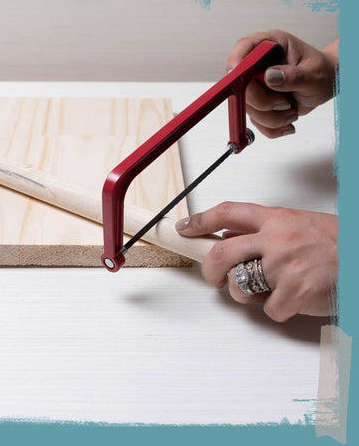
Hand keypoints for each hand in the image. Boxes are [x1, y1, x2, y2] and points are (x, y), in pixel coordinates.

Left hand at [176, 202, 337, 321]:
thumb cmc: (336, 244)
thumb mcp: (298, 224)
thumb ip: (263, 228)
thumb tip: (229, 234)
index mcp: (277, 219)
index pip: (228, 212)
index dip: (201, 220)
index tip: (185, 227)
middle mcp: (277, 240)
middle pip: (221, 253)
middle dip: (209, 270)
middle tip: (212, 277)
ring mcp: (285, 266)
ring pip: (239, 285)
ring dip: (245, 294)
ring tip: (265, 290)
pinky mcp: (295, 292)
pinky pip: (268, 309)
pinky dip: (276, 310)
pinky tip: (292, 300)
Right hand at [227, 30, 337, 137]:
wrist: (325, 86)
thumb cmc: (322, 73)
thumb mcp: (314, 73)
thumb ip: (294, 75)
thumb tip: (271, 76)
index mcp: (271, 46)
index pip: (244, 48)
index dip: (236, 60)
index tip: (236, 75)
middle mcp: (259, 66)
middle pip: (241, 86)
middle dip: (262, 102)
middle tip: (285, 103)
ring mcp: (255, 87)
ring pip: (249, 109)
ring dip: (272, 117)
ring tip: (292, 110)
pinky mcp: (257, 105)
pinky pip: (256, 123)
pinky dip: (272, 127)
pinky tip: (287, 120)